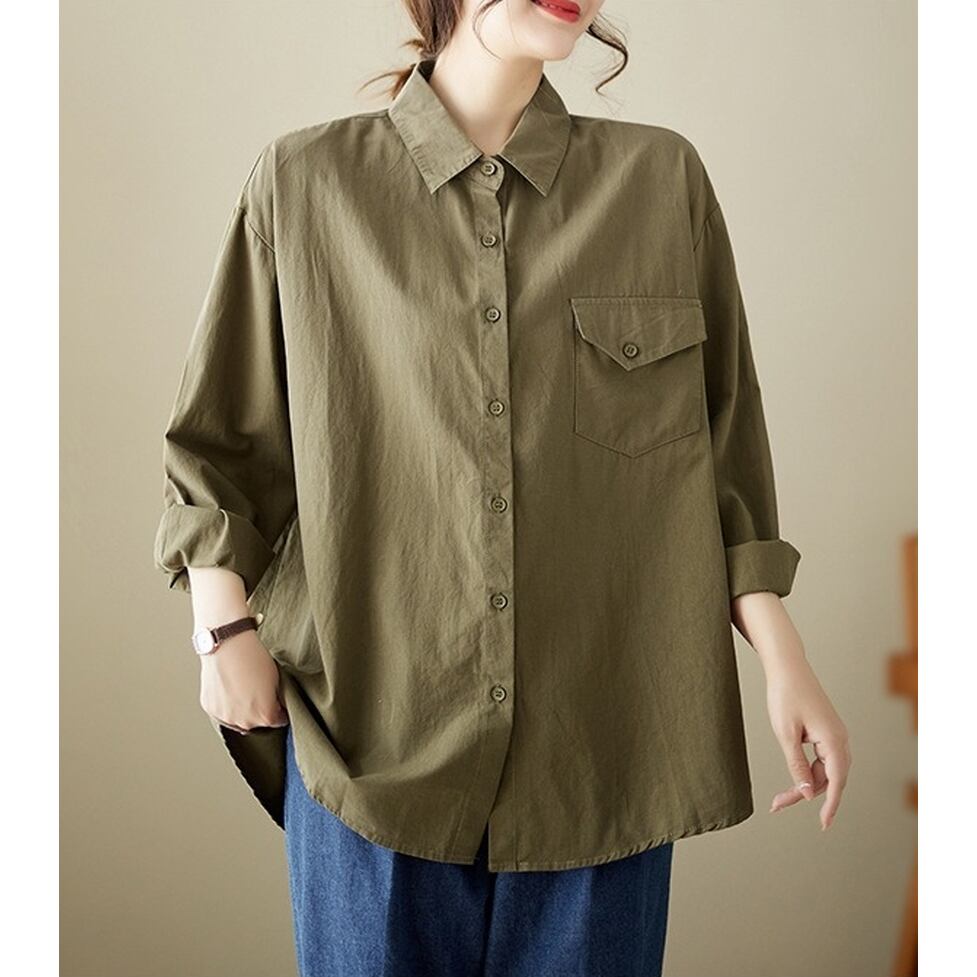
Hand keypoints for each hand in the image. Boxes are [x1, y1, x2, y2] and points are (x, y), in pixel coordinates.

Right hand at [199, 630, 289, 733]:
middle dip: (259, 710)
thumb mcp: (278, 679)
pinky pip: (222, 712)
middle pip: (257, 722)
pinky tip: (229, 688)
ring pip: (238, 719)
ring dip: (241, 710)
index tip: (278, 703)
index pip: (278, 721)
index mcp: (265, 716)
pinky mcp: (210, 708)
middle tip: (258, 691)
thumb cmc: (253, 658)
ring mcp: (225, 717)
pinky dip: (226, 704)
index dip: (280, 710)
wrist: (228, 645)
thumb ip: (278, 699)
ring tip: (242, 688)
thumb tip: (278, 705)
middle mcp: (244, 722)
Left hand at [765, 656, 851, 829]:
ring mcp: (835, 735)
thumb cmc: (785, 696)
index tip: (823, 825)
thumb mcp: (785, 733)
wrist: (787, 668)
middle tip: (776, 805)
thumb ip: (796, 764)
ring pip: (824, 771)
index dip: (830, 806)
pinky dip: (807, 771)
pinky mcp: (826, 732)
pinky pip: (822, 760)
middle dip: (805, 795)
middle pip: (828, 779)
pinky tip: (794, 778)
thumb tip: (806, 792)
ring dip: (805, 785)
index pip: (835, 782)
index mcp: (834, 741)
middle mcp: (840, 740)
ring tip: (779, 797)